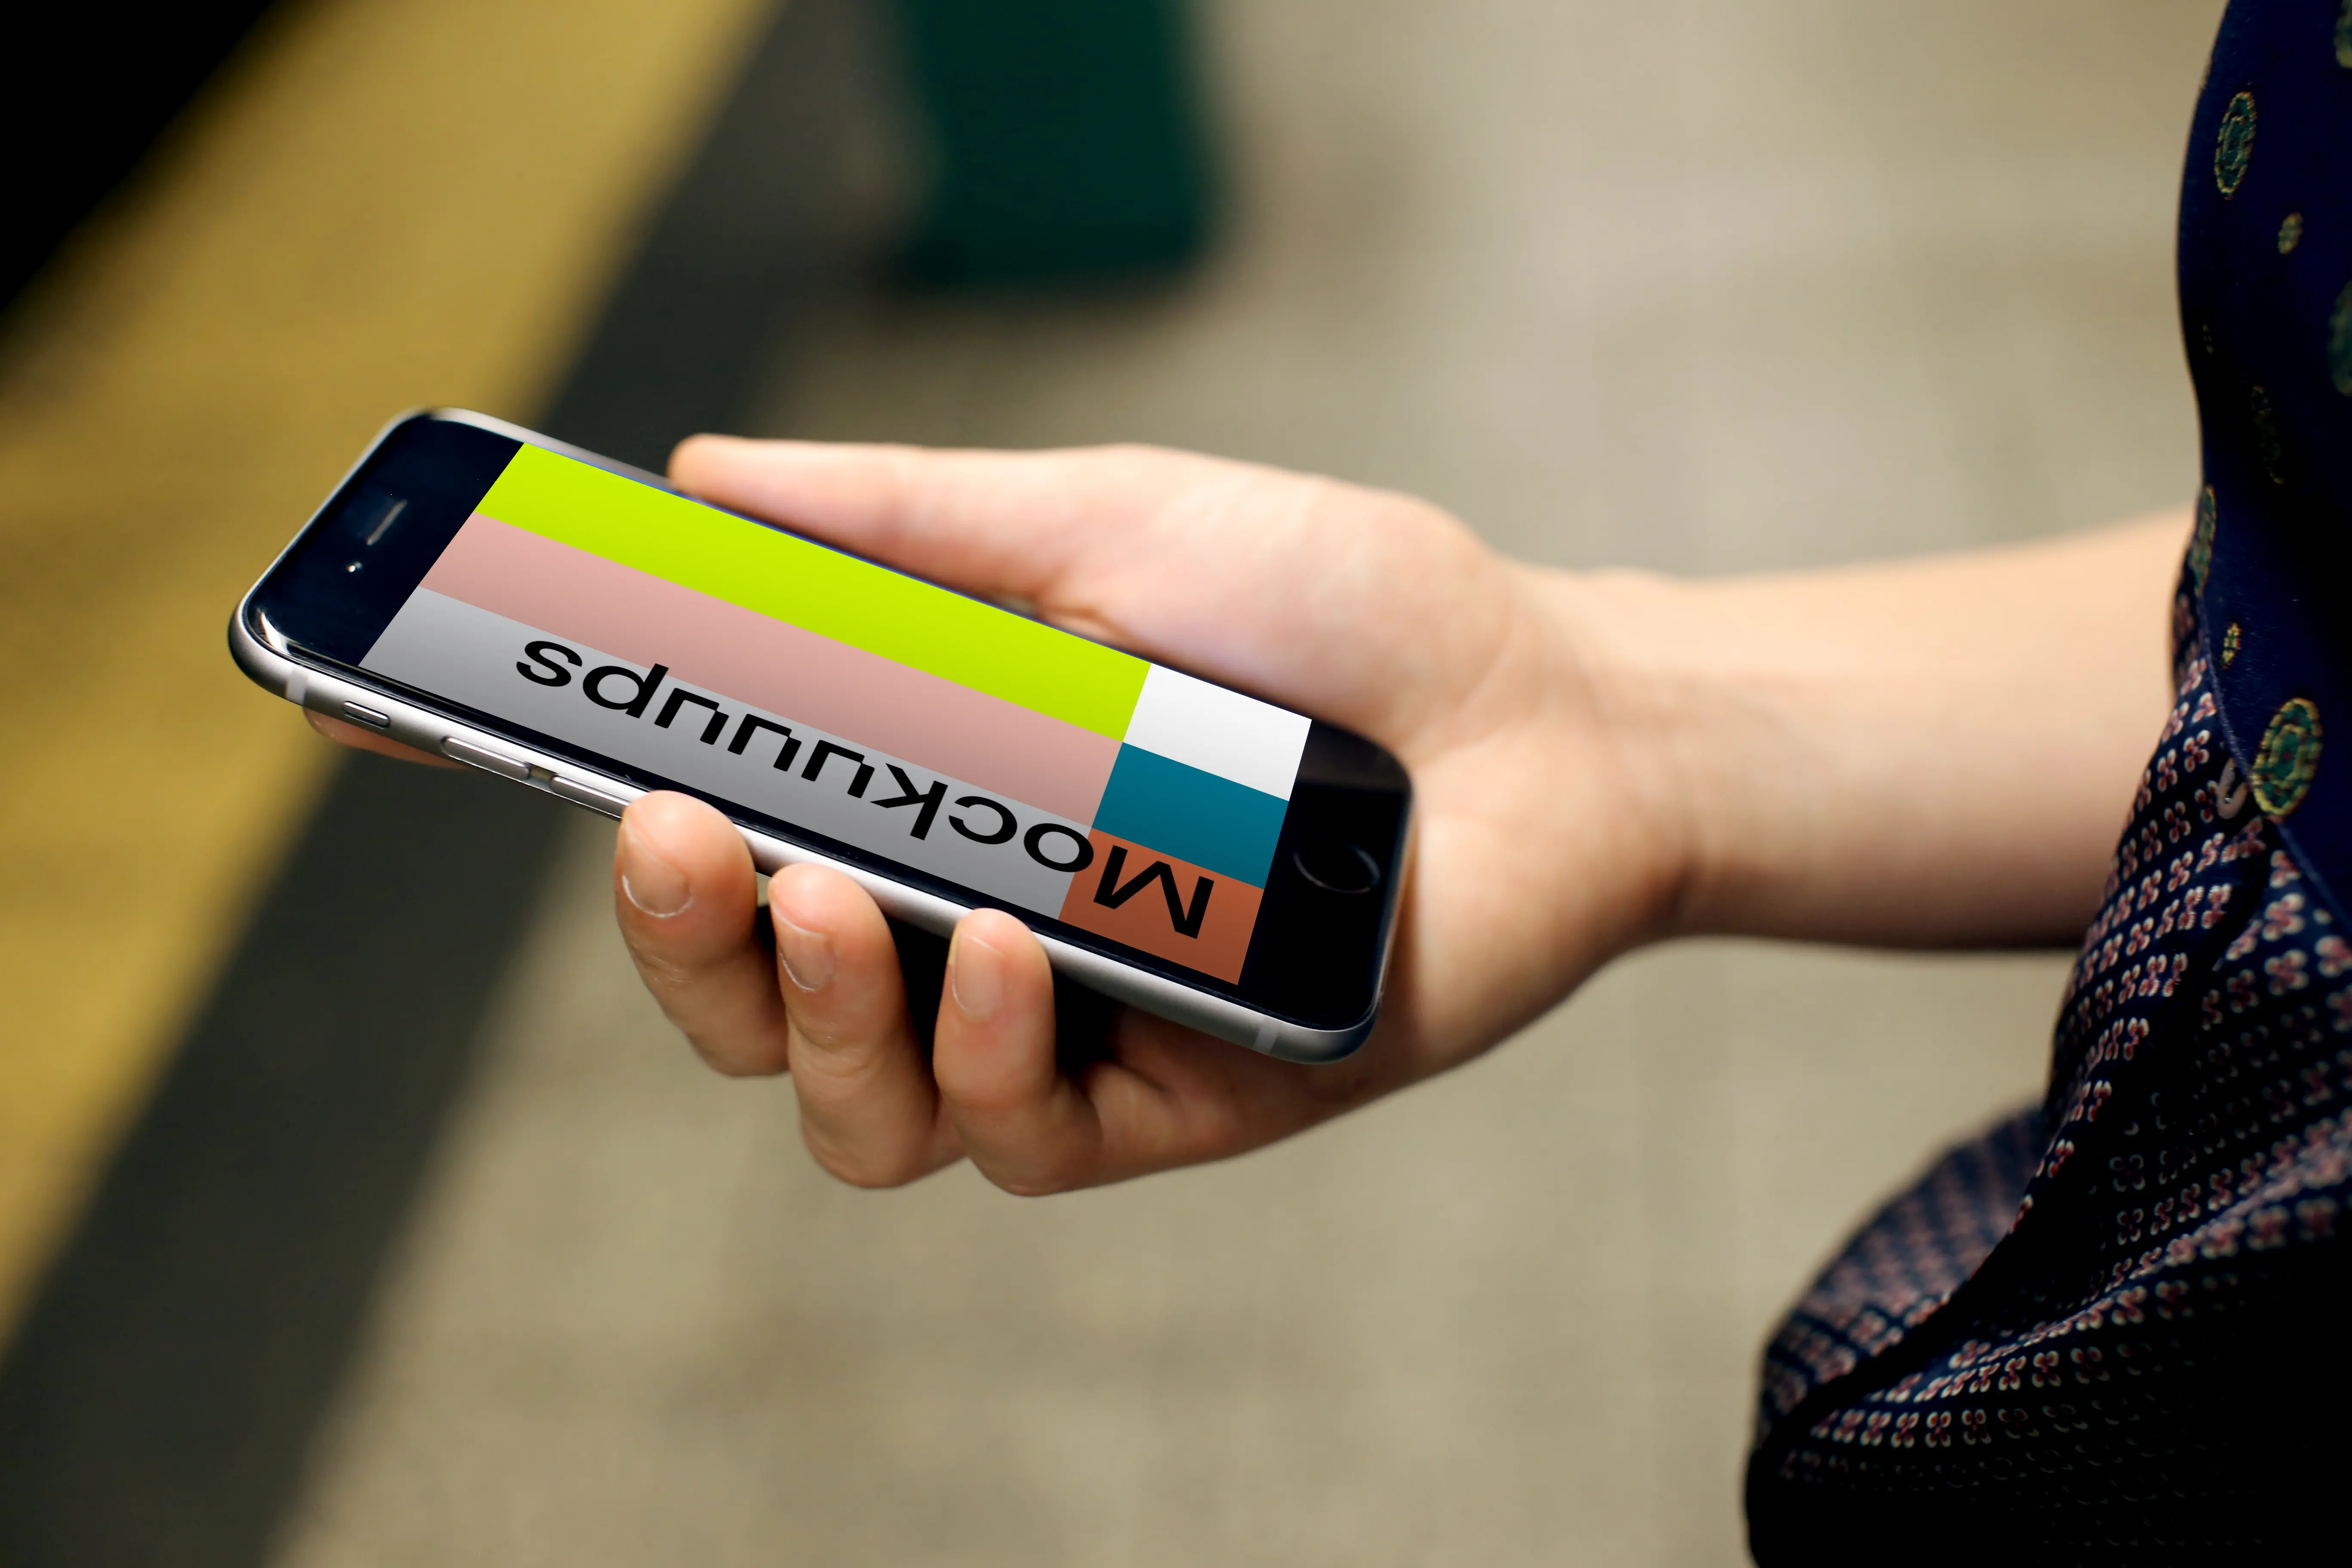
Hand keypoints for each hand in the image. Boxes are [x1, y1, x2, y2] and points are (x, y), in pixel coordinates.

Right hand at [613, 439, 1687, 1192]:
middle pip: (755, 1008)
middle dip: (682, 941)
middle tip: (675, 832)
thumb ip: (904, 522)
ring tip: (837, 897)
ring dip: (814, 1012)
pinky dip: (989, 1049)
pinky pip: (1020, 1137)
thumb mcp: (1104, 522)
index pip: (721, 846)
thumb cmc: (1331, 602)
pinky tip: (1008, 951)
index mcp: (929, 795)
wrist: (1540, 706)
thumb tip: (701, 475)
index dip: (608, 821)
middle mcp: (972, 928)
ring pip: (860, 1107)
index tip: (492, 744)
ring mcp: (1068, 1030)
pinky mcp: (1170, 1104)